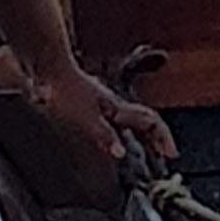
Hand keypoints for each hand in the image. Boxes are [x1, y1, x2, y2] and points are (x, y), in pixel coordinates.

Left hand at [27, 57, 178, 178]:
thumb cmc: (64, 88)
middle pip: (144, 120)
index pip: (150, 121)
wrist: (47, 67)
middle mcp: (113, 105)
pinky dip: (121, 131)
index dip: (163, 137)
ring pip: (130, 119)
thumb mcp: (85, 117)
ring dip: (141, 133)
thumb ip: (104, 135)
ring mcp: (101, 103)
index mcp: (117, 107)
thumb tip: (121, 152)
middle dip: (157, 137)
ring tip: (145, 148)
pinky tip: (110, 138)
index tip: (172, 153)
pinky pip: (113, 120)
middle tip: (165, 152)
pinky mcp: (88, 104)